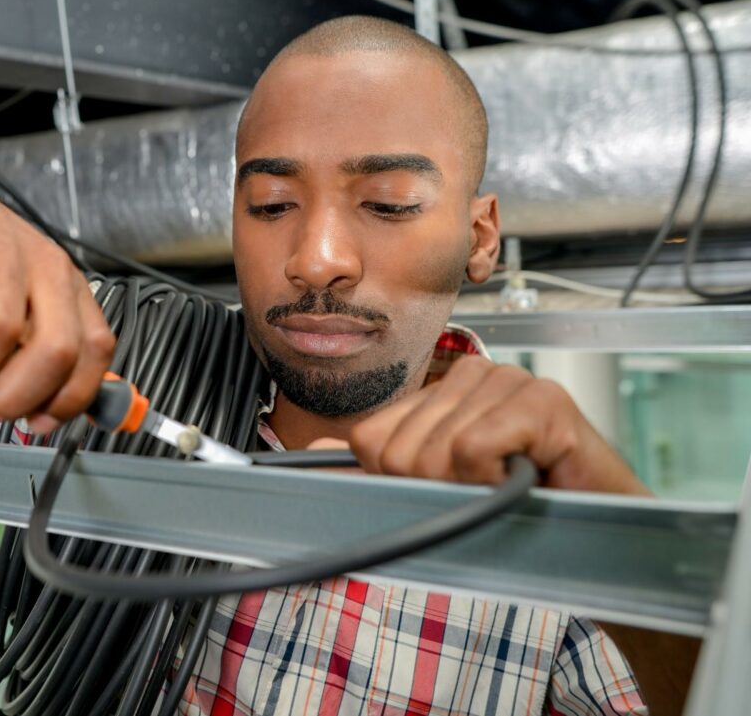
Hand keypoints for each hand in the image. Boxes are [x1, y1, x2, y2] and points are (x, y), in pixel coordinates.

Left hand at [319, 356, 647, 494]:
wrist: (596, 530)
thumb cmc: (517, 506)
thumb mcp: (434, 489)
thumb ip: (375, 470)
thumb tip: (310, 458)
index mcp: (443, 391)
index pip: (373, 437)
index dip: (400, 480)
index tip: (445, 490)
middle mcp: (473, 376)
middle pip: (400, 448)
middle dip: (435, 489)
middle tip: (482, 492)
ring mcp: (511, 382)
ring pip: (436, 451)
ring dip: (470, 488)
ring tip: (507, 486)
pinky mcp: (544, 402)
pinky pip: (474, 449)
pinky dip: (494, 479)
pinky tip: (526, 476)